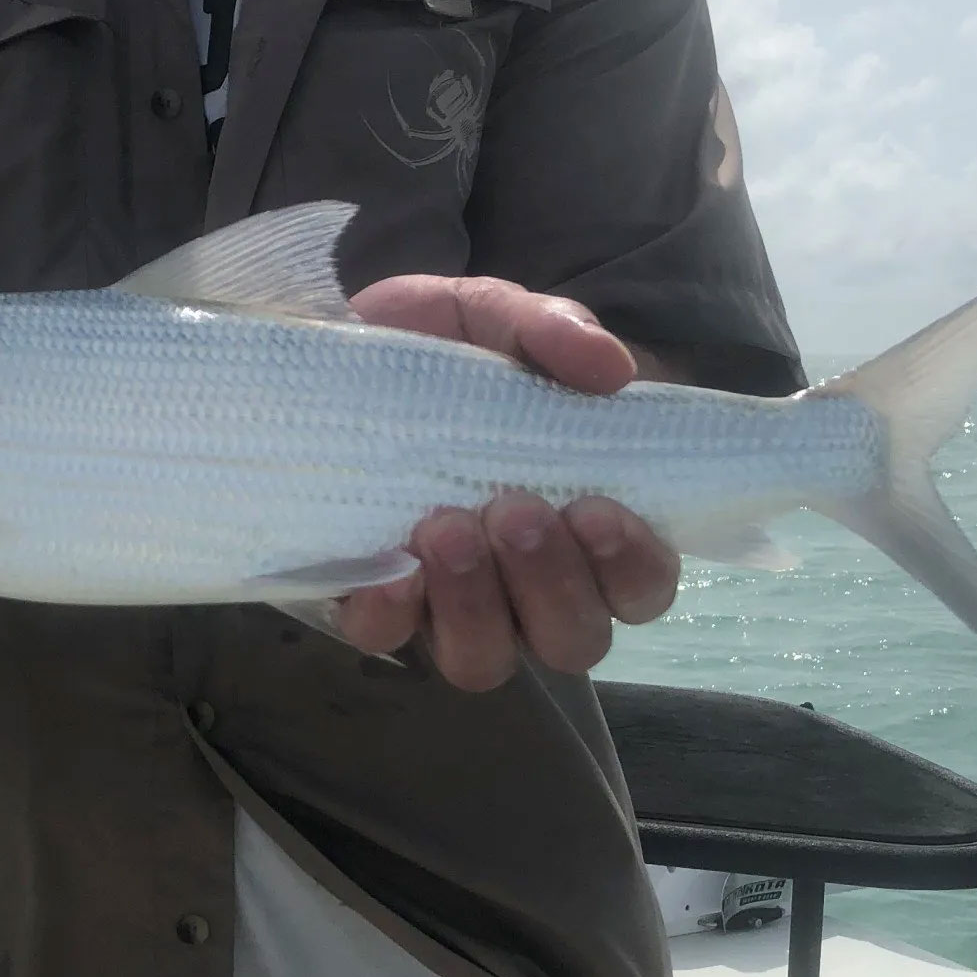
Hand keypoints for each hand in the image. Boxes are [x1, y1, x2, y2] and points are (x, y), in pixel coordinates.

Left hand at [338, 274, 678, 691]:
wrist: (334, 341)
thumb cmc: (445, 346)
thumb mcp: (497, 316)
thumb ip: (553, 330)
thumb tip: (613, 369)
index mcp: (584, 526)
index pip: (641, 586)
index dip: (633, 568)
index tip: (600, 508)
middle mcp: (526, 585)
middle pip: (573, 640)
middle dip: (552, 585)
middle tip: (516, 509)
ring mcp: (449, 603)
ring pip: (485, 660)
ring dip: (476, 605)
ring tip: (447, 526)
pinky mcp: (372, 598)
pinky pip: (385, 638)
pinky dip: (391, 611)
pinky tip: (391, 568)